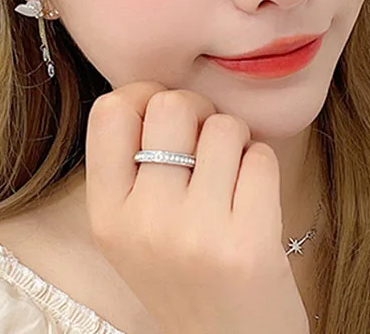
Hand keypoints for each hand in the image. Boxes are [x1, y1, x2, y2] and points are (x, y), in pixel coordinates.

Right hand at [85, 81, 310, 333]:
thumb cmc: (184, 277)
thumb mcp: (131, 232)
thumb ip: (133, 168)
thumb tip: (160, 91)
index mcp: (107, 215)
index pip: (109, 111)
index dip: (142, 96)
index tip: (164, 117)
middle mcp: (144, 222)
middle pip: (172, 105)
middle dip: (199, 112)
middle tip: (207, 142)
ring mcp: (196, 233)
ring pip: (224, 127)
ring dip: (236, 142)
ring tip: (233, 177)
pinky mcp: (248, 243)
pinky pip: (261, 156)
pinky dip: (262, 166)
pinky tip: (254, 199)